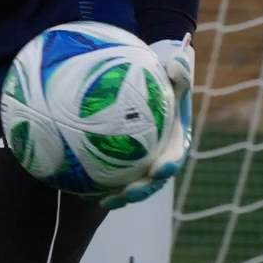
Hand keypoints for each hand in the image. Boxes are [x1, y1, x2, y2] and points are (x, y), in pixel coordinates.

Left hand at [99, 35, 193, 209]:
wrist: (151, 77)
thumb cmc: (164, 71)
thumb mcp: (174, 66)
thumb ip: (179, 68)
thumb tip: (178, 62)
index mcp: (176, 138)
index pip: (174, 155)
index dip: (168, 166)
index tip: (159, 170)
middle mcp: (160, 153)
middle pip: (153, 179)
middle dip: (143, 189)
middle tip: (129, 194)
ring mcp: (143, 159)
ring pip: (133, 183)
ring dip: (121, 195)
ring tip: (104, 200)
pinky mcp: (126, 159)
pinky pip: (114, 175)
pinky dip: (101, 184)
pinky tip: (83, 190)